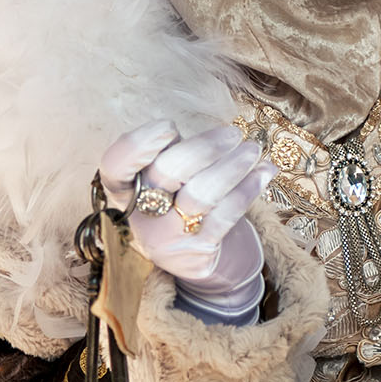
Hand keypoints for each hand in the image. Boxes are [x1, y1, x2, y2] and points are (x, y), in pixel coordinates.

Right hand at [100, 121, 276, 324]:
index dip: (138, 144)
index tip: (170, 126)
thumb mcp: (169, 176)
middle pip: (166, 172)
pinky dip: (249, 188)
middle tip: (233, 133)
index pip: (114, 165)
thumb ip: (174, 152)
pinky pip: (226, 215)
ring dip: (233, 166)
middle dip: (205, 147)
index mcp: (124, 189)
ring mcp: (166, 238)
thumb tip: (215, 133)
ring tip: (252, 150)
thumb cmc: (184, 199)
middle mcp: (138, 216)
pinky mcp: (196, 254)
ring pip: (200, 194)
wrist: (201, 255)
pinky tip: (265, 172)